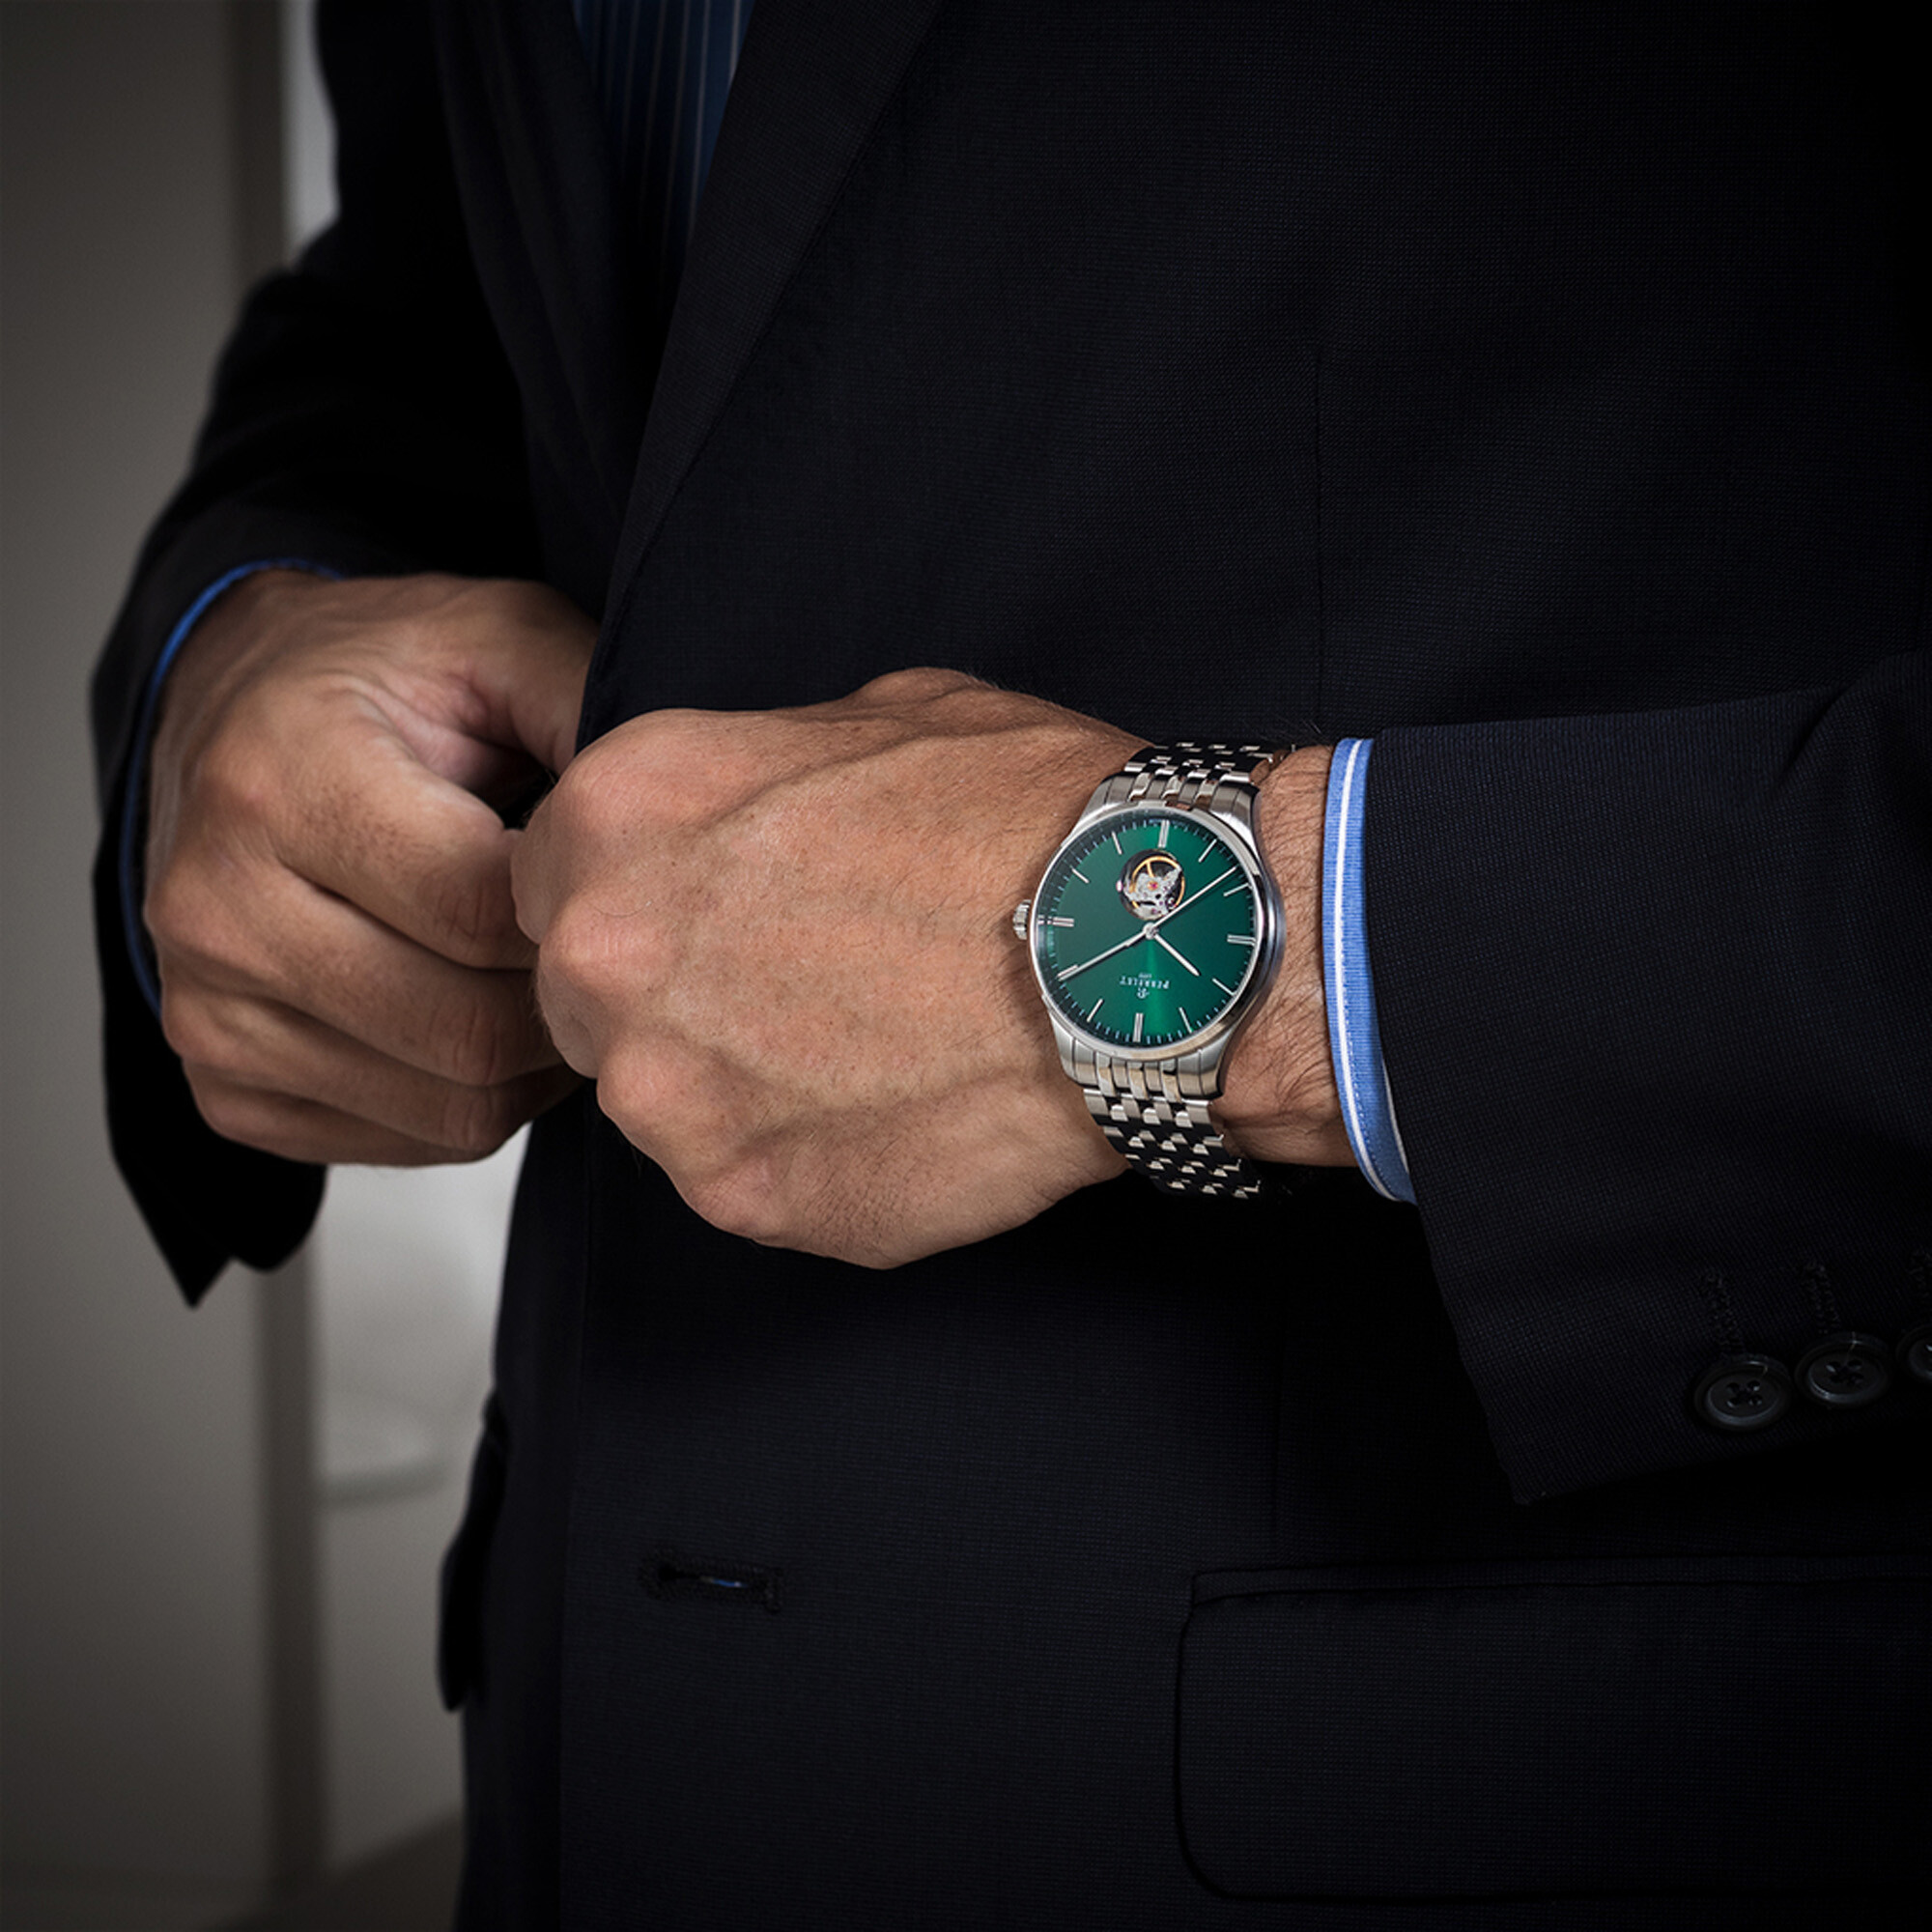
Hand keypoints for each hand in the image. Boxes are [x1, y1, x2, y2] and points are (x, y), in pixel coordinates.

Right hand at [145, 569, 594, 1164]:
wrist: (234, 711)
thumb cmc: (382, 679)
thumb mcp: (500, 637)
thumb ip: (590, 704)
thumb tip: (683, 809)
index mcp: (282, 781)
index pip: (480, 916)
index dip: (583, 917)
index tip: (620, 887)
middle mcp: (219, 906)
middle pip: (468, 1032)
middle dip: (573, 1009)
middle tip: (615, 957)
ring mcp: (208, 1010)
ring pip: (449, 1108)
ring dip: (540, 1067)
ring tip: (561, 985)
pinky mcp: (227, 1086)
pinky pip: (408, 1142)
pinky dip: (480, 1100)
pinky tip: (490, 1017)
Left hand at [514, 669, 1348, 1268]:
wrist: (1140, 950)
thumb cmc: (1031, 821)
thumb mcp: (877, 717)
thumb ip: (757, 769)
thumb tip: (747, 807)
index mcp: (626, 804)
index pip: (546, 870)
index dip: (631, 892)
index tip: (697, 914)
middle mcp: (610, 945)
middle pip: (585, 992)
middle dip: (667, 991)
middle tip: (792, 987)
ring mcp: (666, 1087)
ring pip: (655, 1096)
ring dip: (731, 1081)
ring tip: (863, 1050)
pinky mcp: (741, 1193)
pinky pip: (739, 1179)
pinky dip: (803, 1156)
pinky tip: (894, 1109)